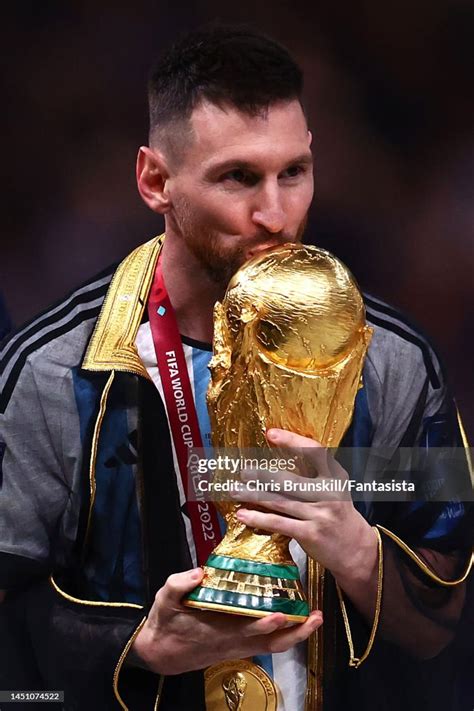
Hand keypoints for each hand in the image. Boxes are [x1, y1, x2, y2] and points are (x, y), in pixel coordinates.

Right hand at [131, 567, 322, 674]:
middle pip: (271, 642)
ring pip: (274, 645)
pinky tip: (296, 621)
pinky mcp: (240, 647)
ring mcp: (239, 646)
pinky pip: (268, 645)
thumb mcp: (165, 599)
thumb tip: (197, 572)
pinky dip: (285, 636)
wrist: (162, 652)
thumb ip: (179, 584)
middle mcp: (234, 641)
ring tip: (315, 619)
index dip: (265, 625)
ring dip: (297, 634)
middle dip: (295, 630)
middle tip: (315, 615)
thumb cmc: (166, 623)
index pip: (246, 630)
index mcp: (218, 629)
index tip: (280, 613)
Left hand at [233, 428, 377, 584]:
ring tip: (234, 489)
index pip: (315, 451)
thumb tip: (275, 461)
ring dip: (253, 495)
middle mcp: (329, 493)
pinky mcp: (310, 534)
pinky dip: (258, 518)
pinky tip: (242, 514)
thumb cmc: (338, 513)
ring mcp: (320, 514)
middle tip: (243, 470)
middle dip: (262, 474)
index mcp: (336, 476)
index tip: (271, 434)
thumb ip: (313, 475)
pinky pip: (279, 523)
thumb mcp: (334, 489)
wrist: (356, 550)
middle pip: (290, 479)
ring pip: (280, 501)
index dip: (293, 440)